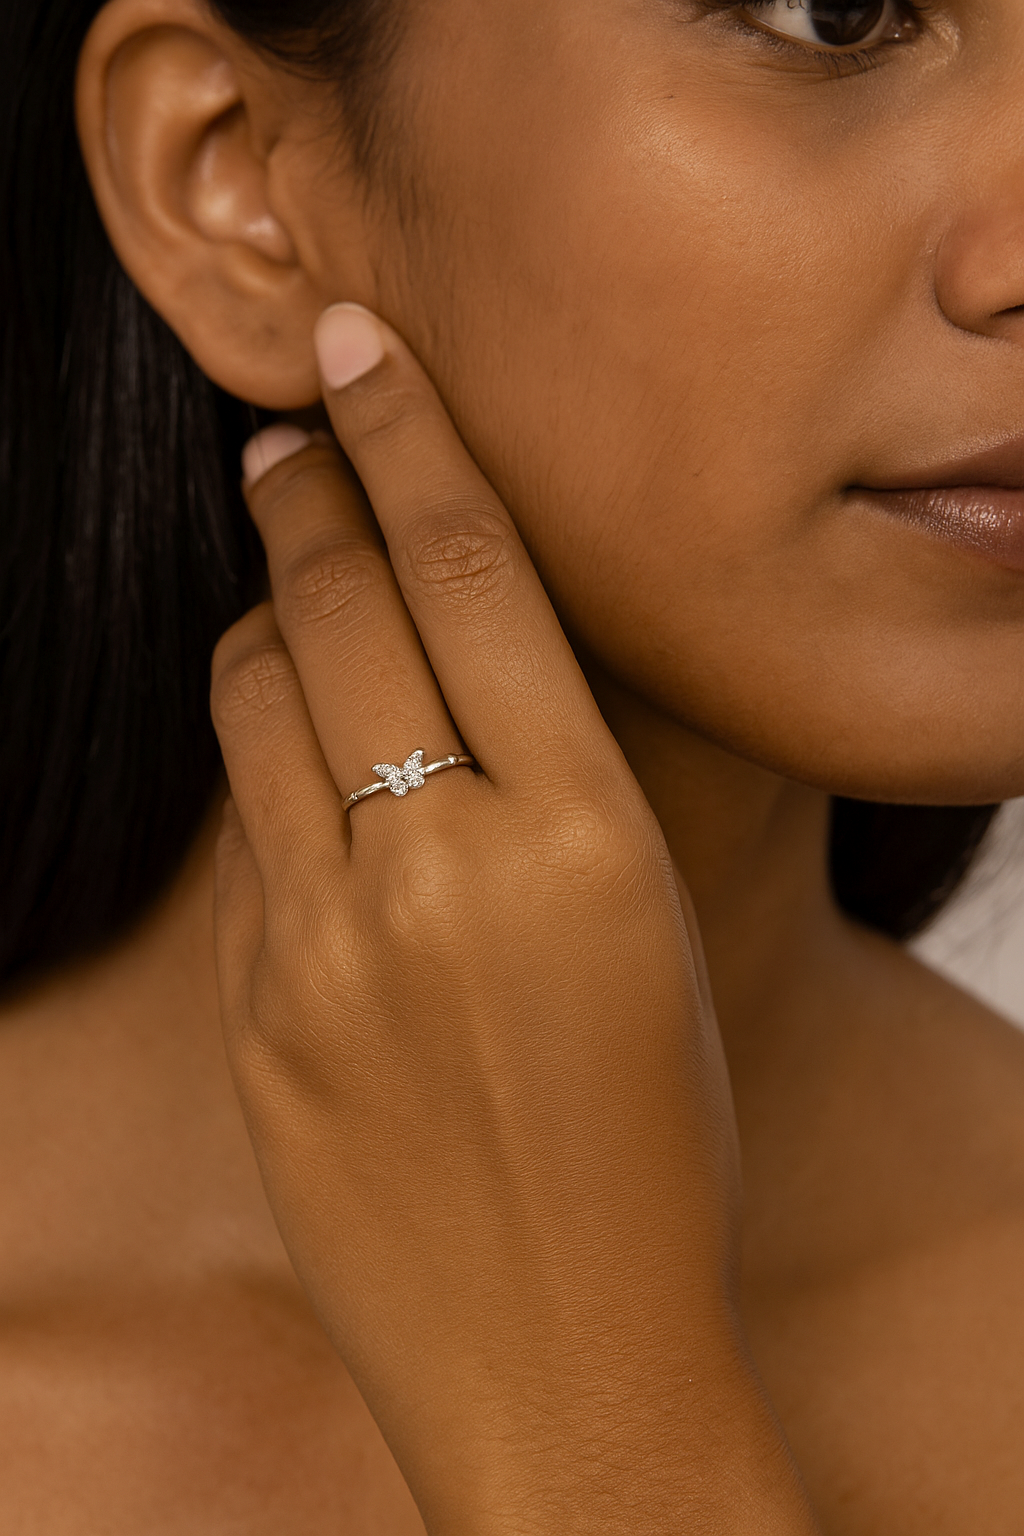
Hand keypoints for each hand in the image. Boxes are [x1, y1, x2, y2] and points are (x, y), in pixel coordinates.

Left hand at [211, 304, 815, 1535]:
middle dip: (303, 495)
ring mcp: (322, 947)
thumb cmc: (655, 1142)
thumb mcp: (644, 932)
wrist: (568, 1356)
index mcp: (581, 838)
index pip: (471, 571)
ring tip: (284, 595)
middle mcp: (440, 870)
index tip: (353, 345)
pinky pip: (240, 836)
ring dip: (263, 621)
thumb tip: (431, 655)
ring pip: (251, 701)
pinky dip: (264, 770)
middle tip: (286, 437)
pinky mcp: (249, 1016)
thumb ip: (539, 786)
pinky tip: (299, 776)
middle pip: (335, 608)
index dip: (404, 434)